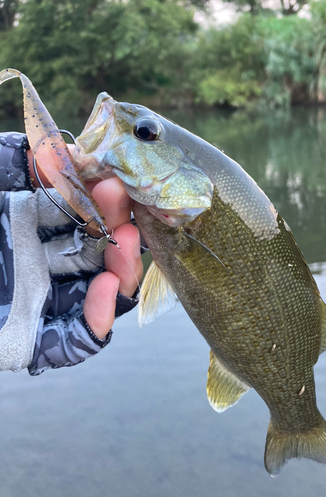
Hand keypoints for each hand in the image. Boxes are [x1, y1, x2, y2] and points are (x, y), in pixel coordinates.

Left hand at [28, 146, 142, 339]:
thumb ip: (15, 163)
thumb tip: (61, 146)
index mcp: (27, 227)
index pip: (79, 214)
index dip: (100, 198)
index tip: (115, 176)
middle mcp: (39, 263)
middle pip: (97, 249)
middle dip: (117, 225)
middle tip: (128, 200)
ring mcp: (38, 302)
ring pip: (98, 292)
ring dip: (121, 268)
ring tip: (131, 239)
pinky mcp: (29, 341)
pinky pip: (73, 341)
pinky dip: (96, 322)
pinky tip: (108, 289)